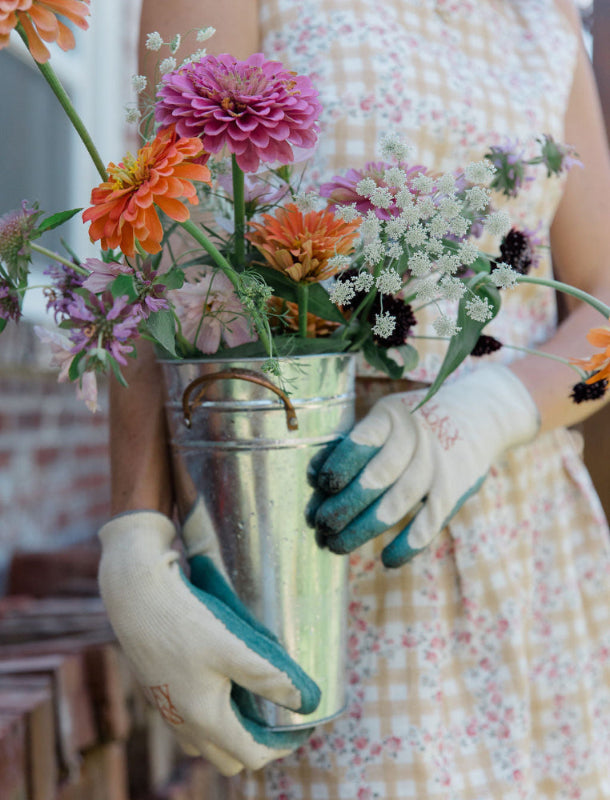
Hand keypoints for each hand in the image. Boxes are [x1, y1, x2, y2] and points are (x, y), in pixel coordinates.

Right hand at [98, 509, 319, 775]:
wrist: (135, 593)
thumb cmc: (184, 619)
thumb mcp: (233, 647)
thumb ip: (270, 677)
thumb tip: (306, 702)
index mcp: (204, 719)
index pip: (252, 756)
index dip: (282, 746)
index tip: (300, 724)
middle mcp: (182, 723)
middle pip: (230, 757)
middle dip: (257, 743)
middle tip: (278, 712)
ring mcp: (167, 709)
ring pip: (206, 741)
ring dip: (232, 729)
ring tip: (251, 696)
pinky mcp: (159, 690)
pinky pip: (189, 719)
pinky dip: (211, 711)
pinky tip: (221, 677)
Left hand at [312, 365, 538, 567]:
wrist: (479, 414)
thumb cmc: (413, 422)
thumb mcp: (387, 417)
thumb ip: (356, 444)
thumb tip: (315, 482)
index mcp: (391, 416)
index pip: (361, 441)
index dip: (339, 465)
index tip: (319, 485)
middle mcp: (415, 438)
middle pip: (375, 479)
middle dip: (342, 507)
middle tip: (319, 526)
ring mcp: (436, 466)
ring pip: (395, 506)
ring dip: (361, 530)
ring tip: (335, 546)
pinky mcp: (454, 490)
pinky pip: (428, 525)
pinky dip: (407, 547)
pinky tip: (386, 560)